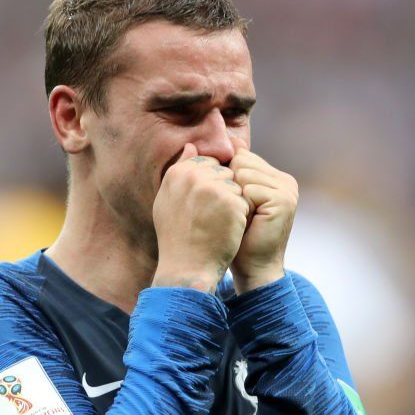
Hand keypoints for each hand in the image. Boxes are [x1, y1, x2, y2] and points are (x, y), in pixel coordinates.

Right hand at [152, 143, 250, 292]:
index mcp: (178, 173)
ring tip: (217, 225)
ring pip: (237, 186)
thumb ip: (181, 169)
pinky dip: (241, 216)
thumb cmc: (177, 237)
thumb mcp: (169, 200)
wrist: (187, 268)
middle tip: (210, 219)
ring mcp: (214, 187)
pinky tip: (227, 230)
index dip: (211, 185)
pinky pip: (245, 201)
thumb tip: (192, 146)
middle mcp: (194, 175)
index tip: (205, 206)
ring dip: (234, 204)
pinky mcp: (232, 202)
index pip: (208, 163)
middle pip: (224, 173)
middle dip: (224, 192)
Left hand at [229, 138, 297, 292]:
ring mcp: (287, 189)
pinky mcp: (284, 200)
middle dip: (231, 185)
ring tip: (242, 216)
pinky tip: (248, 221)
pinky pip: (249, 188)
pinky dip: (242, 204)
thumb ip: (233, 171)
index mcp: (275, 177)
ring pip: (243, 173)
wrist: (253, 267)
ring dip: (235, 195)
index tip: (231, 201)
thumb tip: (228, 141)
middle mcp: (285, 180)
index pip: (242, 157)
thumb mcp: (234, 198)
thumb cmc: (238, 235)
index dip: (228, 178)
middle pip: (242, 161)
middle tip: (238, 212)